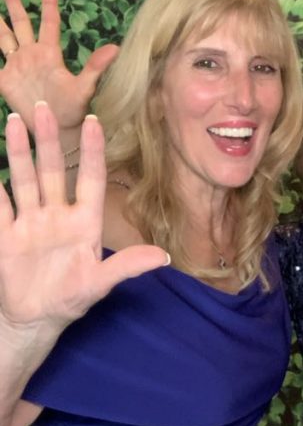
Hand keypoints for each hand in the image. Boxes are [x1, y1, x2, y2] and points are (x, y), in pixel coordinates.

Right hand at [0, 0, 116, 129]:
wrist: (56, 131)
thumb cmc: (73, 110)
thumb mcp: (84, 87)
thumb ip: (96, 67)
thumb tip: (116, 49)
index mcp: (49, 53)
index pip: (48, 22)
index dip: (49, 3)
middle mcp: (32, 55)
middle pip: (21, 23)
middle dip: (14, 3)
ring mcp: (17, 66)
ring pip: (3, 38)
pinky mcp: (5, 81)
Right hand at [0, 103, 167, 343]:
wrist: (36, 319)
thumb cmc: (72, 299)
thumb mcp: (100, 283)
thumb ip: (127, 266)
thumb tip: (163, 257)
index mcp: (83, 222)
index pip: (90, 179)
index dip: (92, 152)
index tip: (96, 122)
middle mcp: (57, 215)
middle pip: (52, 170)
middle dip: (47, 140)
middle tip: (43, 106)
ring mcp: (30, 222)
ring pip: (24, 179)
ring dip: (19, 151)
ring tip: (15, 120)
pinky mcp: (7, 234)